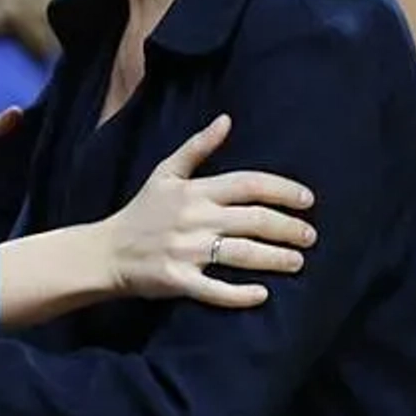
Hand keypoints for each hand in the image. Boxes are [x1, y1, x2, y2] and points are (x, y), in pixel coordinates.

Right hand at [101, 114, 315, 308]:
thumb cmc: (141, 212)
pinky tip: (262, 295)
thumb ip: (198, 147)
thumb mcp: (165, 173)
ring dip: (275, 259)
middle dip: (288, 228)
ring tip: (298, 262)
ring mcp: (186, 251)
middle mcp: (194, 219)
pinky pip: (215, 290)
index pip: (249, 184)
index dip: (282, 190)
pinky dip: (240, 294)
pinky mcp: (178, 280)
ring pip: (242, 254)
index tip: (307, 200)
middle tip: (310, 236)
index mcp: (195, 191)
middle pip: (254, 220)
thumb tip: (227, 120)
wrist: (105, 251)